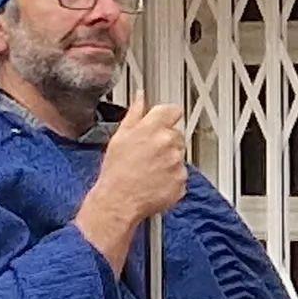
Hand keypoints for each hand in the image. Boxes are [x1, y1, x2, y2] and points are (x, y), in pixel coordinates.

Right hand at [75, 104, 186, 268]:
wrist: (118, 200)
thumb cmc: (116, 171)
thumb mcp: (119, 137)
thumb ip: (134, 114)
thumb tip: (140, 97)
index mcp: (152, 128)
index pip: (172, 111)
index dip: (167, 116)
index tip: (163, 121)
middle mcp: (168, 143)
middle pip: (176, 134)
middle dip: (165, 141)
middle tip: (148, 153)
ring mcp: (177, 162)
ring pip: (178, 155)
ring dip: (168, 160)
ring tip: (149, 169)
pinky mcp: (182, 180)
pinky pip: (180, 174)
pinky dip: (171, 177)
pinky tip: (155, 180)